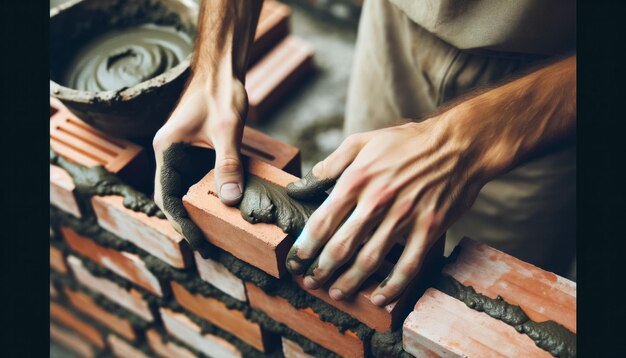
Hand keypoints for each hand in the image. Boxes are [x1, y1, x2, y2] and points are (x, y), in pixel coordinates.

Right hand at [153, 77, 247, 255]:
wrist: (222, 70)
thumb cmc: (220, 93)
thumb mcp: (226, 130)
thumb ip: (227, 164)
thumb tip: (229, 199)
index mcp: (167, 150)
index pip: (168, 197)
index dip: (182, 223)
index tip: (198, 242)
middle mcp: (170, 154)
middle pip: (173, 198)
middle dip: (188, 223)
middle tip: (208, 246)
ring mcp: (182, 153)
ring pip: (185, 190)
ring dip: (198, 212)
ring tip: (215, 235)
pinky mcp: (196, 151)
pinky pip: (199, 179)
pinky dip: (209, 195)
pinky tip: (224, 207)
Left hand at [285, 108, 498, 306]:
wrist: (457, 145)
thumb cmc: (407, 142)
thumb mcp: (364, 141)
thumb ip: (335, 160)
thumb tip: (312, 178)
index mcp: (357, 180)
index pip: (322, 221)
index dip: (306, 246)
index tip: (297, 260)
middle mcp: (376, 202)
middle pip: (341, 246)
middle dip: (321, 269)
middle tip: (310, 282)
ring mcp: (404, 217)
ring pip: (370, 260)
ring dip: (349, 282)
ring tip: (336, 293)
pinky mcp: (428, 229)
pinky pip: (407, 265)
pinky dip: (392, 287)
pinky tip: (380, 299)